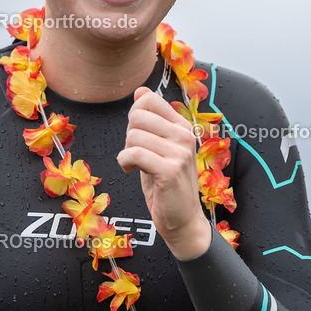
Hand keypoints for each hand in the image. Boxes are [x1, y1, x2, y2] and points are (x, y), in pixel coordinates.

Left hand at [117, 86, 210, 259]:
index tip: (138, 135)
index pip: (149, 99)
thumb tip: (140, 90)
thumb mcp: (158, 147)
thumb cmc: (167, 184)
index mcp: (183, 126)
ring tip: (134, 164)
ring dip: (125, 152)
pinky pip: (134, 153)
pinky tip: (130, 171)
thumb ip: (151, 120)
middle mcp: (185, 135)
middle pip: (137, 116)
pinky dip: (124, 162)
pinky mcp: (171, 170)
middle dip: (128, 135)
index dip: (134, 116)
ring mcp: (180, 152)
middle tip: (136, 154)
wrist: (182, 220)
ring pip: (133, 135)